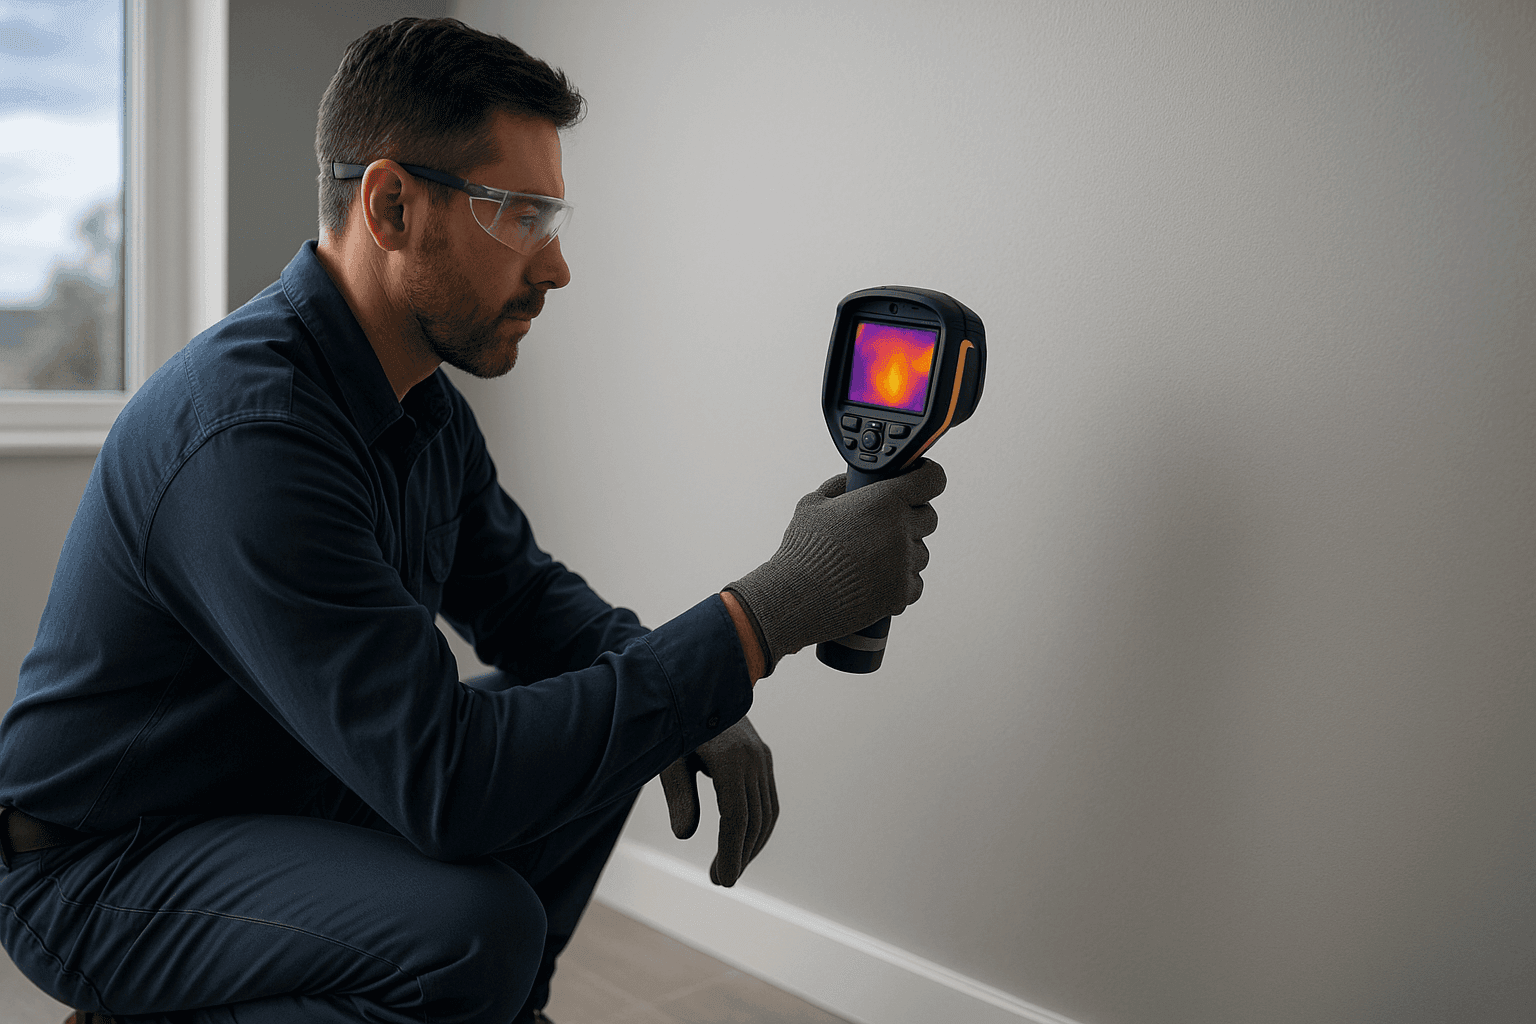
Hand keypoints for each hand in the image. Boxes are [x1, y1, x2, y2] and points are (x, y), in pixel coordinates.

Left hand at [660, 716, 777, 886]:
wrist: (697, 685)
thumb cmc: (675, 722)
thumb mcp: (670, 757)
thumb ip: (678, 794)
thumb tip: (684, 835)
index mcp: (730, 759)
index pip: (736, 817)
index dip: (730, 852)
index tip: (721, 880)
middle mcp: (753, 758)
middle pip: (754, 820)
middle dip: (740, 855)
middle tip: (720, 880)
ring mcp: (761, 758)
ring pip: (766, 813)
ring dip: (752, 845)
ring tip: (729, 868)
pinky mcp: (762, 758)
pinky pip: (767, 800)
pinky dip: (758, 826)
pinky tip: (741, 842)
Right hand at [725, 459, 944, 671]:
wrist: (797, 599)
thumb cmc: (802, 550)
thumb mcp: (813, 504)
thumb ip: (839, 487)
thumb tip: (851, 482)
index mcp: (884, 501)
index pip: (932, 479)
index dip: (928, 478)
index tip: (922, 481)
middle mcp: (901, 530)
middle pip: (929, 518)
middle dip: (912, 519)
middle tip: (886, 525)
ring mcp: (904, 564)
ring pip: (921, 553)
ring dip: (904, 554)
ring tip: (871, 560)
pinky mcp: (901, 594)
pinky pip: (914, 583)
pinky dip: (899, 583)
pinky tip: (874, 581)